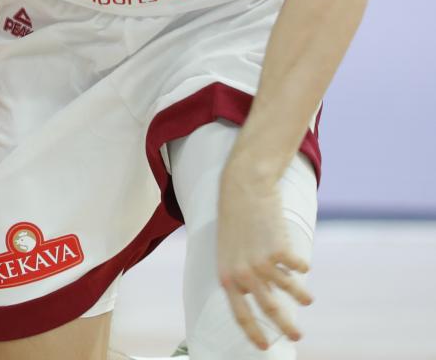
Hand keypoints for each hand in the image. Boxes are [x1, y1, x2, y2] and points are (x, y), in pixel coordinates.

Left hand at [217, 160, 311, 348]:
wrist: (243, 190)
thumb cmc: (236, 222)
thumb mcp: (230, 252)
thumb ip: (243, 276)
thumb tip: (263, 298)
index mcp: (227, 276)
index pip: (239, 313)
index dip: (252, 332)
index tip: (264, 346)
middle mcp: (243, 274)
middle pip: (269, 309)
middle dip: (286, 326)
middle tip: (297, 337)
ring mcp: (261, 263)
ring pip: (290, 290)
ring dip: (301, 297)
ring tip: (307, 300)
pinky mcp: (279, 251)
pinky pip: (299, 268)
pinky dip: (301, 267)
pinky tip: (299, 263)